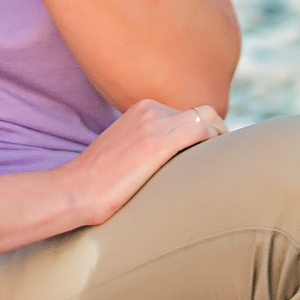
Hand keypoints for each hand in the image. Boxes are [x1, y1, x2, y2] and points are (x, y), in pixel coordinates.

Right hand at [60, 99, 225, 227]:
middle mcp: (149, 109)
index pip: (187, 112)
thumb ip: (145, 144)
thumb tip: (166, 161)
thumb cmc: (96, 182)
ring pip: (208, 118)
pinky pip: (202, 131)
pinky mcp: (158, 143)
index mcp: (141, 109)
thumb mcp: (123, 151)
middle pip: (203, 111)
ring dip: (221, 138)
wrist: (75, 190)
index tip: (211, 153)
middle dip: (218, 132)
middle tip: (224, 160)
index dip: (205, 131)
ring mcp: (154, 124)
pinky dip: (216, 143)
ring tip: (224, 164)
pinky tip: (217, 164)